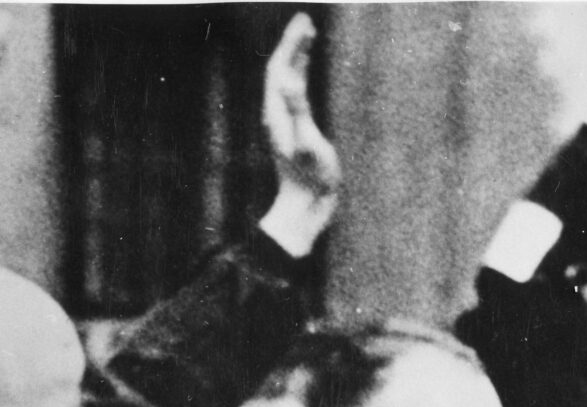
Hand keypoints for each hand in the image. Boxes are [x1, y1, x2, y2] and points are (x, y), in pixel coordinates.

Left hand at [258, 14, 339, 258]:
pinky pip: (295, 92)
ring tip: (310, 35)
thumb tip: (287, 81)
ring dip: (296, 56)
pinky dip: (301, 74)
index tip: (305, 21)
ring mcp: (284, 120)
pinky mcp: (295, 127)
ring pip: (287, 79)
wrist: (306, 207)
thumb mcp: (307, 142)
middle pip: (280, 69)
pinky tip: (308, 69)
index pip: (279, 68)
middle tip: (307, 20)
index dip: (290, 43)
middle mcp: (276, 113)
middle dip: (292, 43)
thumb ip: (298, 110)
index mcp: (276, 113)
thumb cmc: (310, 178)